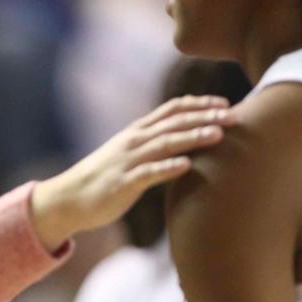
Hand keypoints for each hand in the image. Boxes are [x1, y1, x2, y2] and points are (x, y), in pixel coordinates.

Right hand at [30, 95, 236, 251]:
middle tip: (233, 115)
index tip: (225, 102)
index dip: (199, 104)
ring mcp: (128, 161)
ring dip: (192, 137)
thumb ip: (154, 146)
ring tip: (218, 135)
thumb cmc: (104, 177)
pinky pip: (147, 174)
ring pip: (164, 144)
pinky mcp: (122, 183)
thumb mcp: (130, 155)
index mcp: (137, 132)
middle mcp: (134, 141)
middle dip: (204, 117)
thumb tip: (184, 143)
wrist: (68, 198)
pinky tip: (186, 165)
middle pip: (174, 123)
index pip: (172, 109)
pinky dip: (167, 168)